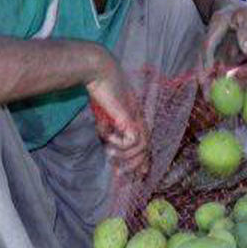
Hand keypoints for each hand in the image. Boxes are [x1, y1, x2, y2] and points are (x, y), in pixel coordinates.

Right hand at [86, 56, 149, 177]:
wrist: (99, 73)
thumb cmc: (100, 93)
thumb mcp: (104, 118)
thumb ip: (108, 133)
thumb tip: (109, 151)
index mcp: (136, 120)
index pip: (145, 145)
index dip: (143, 161)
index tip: (139, 175)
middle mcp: (140, 121)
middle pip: (147, 150)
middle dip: (136, 166)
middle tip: (120, 173)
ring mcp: (137, 119)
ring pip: (141, 149)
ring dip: (125, 157)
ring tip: (110, 155)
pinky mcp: (131, 118)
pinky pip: (133, 141)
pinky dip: (121, 145)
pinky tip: (109, 140)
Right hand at [200, 0, 246, 89]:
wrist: (228, 9)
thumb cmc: (240, 12)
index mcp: (216, 26)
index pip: (208, 45)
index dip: (206, 61)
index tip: (206, 76)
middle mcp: (209, 39)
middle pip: (202, 61)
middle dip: (203, 79)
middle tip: (207, 98)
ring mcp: (210, 49)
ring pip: (205, 68)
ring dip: (207, 84)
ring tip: (210, 102)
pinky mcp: (213, 56)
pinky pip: (212, 70)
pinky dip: (212, 82)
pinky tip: (215, 96)